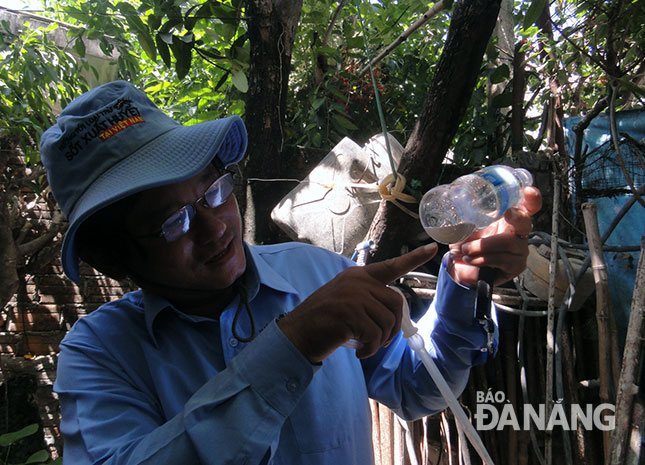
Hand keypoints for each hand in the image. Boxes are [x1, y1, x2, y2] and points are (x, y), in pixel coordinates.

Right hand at [278, 243, 437, 362]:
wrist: (297, 334)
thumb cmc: (323, 322)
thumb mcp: (346, 301)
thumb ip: (367, 299)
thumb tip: (393, 314)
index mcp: (357, 275)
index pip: (390, 266)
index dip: (413, 259)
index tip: (433, 249)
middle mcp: (357, 281)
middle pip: (396, 303)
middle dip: (393, 327)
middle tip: (379, 341)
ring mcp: (353, 295)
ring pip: (387, 322)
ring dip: (380, 341)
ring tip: (364, 346)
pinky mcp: (350, 313)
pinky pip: (376, 335)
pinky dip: (371, 350)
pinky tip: (359, 352)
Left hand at [448, 186, 542, 286]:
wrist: (461, 266)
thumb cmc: (467, 242)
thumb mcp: (464, 226)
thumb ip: (466, 216)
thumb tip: (457, 206)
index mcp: (508, 217)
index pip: (526, 206)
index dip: (531, 198)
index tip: (528, 191)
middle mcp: (518, 232)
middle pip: (525, 222)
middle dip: (517, 217)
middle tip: (507, 213)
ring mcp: (519, 250)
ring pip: (508, 243)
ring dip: (483, 246)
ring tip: (466, 249)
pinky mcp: (515, 266)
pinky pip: (501, 259)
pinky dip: (482, 258)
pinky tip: (471, 259)